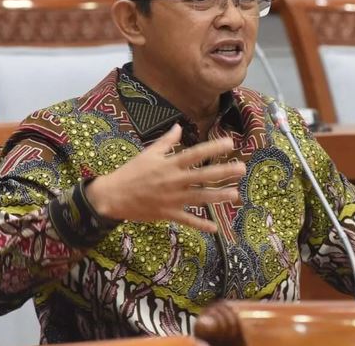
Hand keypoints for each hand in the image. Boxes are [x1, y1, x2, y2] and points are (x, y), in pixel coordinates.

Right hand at [85, 124, 244, 232]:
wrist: (113, 196)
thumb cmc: (131, 172)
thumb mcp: (148, 153)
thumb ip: (166, 141)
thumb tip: (178, 127)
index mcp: (169, 164)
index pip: (195, 154)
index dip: (213, 148)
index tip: (230, 143)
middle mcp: (174, 181)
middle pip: (203, 176)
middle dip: (223, 172)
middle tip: (241, 169)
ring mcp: (172, 199)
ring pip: (200, 198)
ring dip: (218, 197)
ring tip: (235, 195)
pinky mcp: (168, 214)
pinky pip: (187, 220)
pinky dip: (200, 225)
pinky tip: (215, 228)